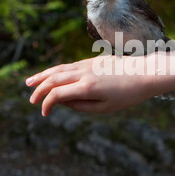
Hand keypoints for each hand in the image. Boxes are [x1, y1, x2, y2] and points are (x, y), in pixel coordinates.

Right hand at [26, 55, 156, 115]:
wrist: (145, 73)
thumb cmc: (127, 94)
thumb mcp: (105, 108)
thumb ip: (81, 106)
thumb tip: (62, 102)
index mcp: (87, 87)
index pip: (58, 94)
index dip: (47, 104)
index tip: (45, 114)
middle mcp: (84, 73)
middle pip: (54, 79)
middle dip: (39, 89)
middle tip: (31, 100)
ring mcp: (87, 65)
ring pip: (59, 69)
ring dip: (42, 76)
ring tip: (30, 82)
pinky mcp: (91, 61)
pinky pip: (68, 66)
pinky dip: (56, 71)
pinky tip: (51, 76)